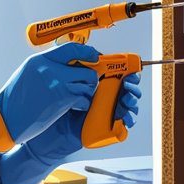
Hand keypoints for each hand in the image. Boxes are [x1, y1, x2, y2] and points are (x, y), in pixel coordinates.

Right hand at [0, 42, 100, 143]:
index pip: (70, 49)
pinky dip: (83, 104)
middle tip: (88, 83)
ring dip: (88, 91)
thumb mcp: (27, 74)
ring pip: (88, 82)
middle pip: (85, 66)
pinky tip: (76, 107)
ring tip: (81, 96)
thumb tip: (66, 66)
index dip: (86, 52)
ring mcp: (57, 83)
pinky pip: (84, 98)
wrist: (6, 120)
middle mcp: (50, 68)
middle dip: (90, 75)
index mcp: (39, 60)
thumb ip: (46, 67)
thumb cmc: (13, 102)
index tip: (94, 56)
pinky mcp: (62, 99)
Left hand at [27, 72, 141, 165]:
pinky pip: (122, 126)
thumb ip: (78, 65)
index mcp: (100, 85)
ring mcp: (107, 114)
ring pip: (128, 107)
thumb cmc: (57, 105)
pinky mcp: (106, 129)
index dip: (129, 74)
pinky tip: (125, 119)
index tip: (129, 73)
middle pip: (128, 91)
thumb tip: (93, 54)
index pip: (120, 77)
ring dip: (132, 103)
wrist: (50, 129)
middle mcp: (106, 99)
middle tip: (128, 87)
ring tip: (126, 101)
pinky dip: (127, 122)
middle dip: (133, 88)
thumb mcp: (65, 81)